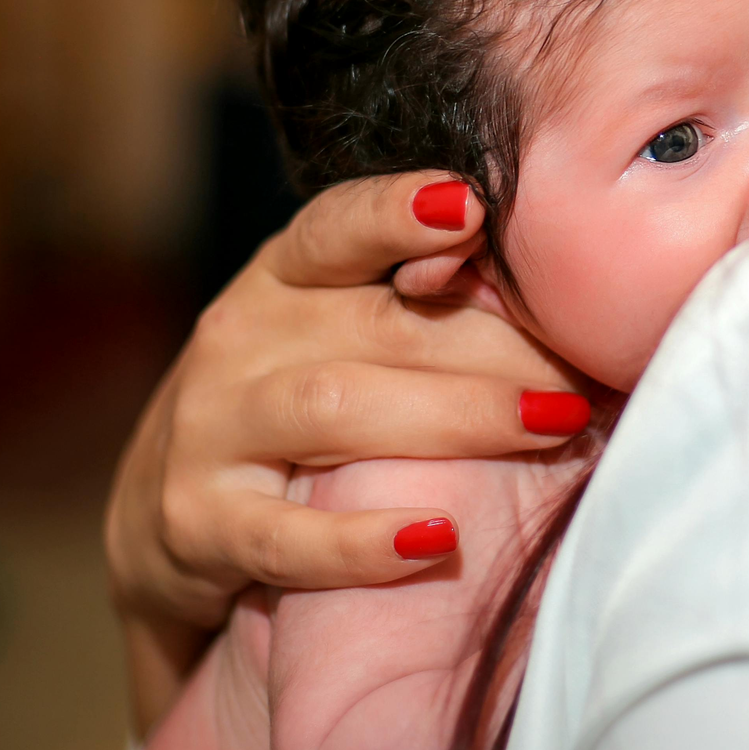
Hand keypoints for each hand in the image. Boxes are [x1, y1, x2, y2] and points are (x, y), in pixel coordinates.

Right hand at [103, 171, 587, 732]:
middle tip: (583, 371)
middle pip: (374, 326)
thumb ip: (428, 313)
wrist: (165, 518)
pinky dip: (360, 541)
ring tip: (549, 426)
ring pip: (336, 409)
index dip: (398, 214)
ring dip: (454, 417)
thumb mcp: (340, 340)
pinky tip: (434, 538)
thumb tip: (570, 309)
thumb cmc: (295, 411)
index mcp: (283, 276)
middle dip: (491, 346)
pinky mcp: (198, 524)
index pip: (337, 228)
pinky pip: (284, 534)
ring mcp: (210, 429)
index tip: (470, 207)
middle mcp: (240, 336)